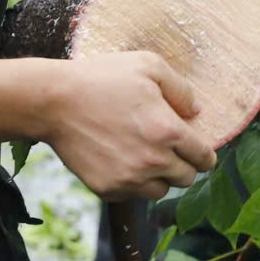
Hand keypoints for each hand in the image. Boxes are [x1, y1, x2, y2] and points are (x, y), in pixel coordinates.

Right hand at [43, 50, 215, 200]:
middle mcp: (153, 162)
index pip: (203, 158)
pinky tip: (121, 160)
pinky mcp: (106, 189)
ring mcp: (128, 179)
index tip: (199, 152)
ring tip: (145, 156)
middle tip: (170, 150)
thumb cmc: (102, 78)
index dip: (204, 155)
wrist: (54, 101)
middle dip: (183, 165)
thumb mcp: (148, 66)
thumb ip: (181, 89)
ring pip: (160, 191)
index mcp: (168, 132)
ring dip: (159, 177)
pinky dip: (131, 183)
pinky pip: (131, 195)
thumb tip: (196, 111)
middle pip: (186, 179)